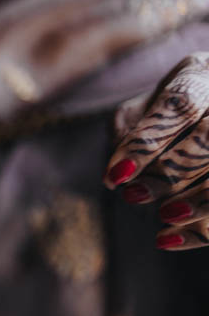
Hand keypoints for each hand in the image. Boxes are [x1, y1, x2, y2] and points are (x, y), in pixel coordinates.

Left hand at [104, 53, 208, 248]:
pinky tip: (169, 241)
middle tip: (135, 195)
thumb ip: (129, 130)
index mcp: (200, 75)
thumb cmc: (170, 108)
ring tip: (163, 217)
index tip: (115, 177)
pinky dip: (202, 230)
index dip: (146, 143)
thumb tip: (118, 172)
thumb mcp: (144, 107)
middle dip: (171, 172)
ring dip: (198, 200)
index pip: (179, 104)